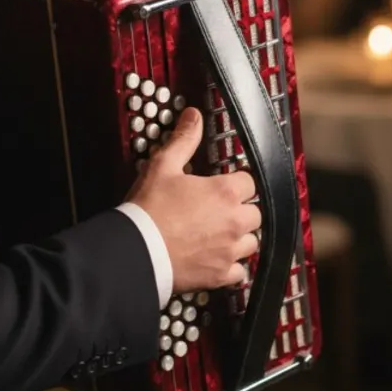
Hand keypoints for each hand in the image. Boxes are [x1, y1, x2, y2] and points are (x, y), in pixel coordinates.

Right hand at [128, 108, 261, 292]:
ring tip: (221, 234)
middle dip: (242, 210)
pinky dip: (232, 267)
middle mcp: (235, 221)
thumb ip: (184, 139)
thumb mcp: (163, 165)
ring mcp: (230, 250)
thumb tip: (194, 115)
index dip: (237, 183)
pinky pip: (239, 272)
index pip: (250, 183)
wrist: (135, 251)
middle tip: (219, 210)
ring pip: (252, 242)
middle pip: (256, 213)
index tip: (223, 187)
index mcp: (226, 192)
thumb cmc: (149, 208)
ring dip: (241, 237)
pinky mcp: (220, 275)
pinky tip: (218, 260)